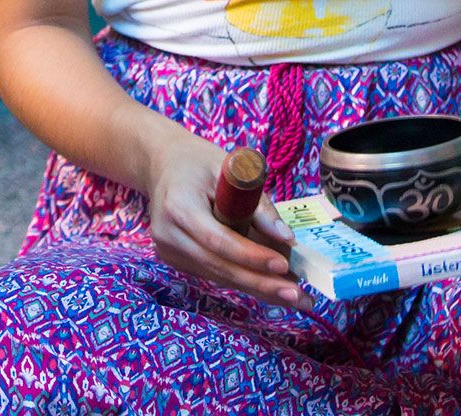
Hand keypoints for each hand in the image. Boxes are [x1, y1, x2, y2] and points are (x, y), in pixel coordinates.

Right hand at [143, 129, 308, 309]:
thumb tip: (286, 238)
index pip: (218, 239)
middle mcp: (168, 233)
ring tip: (294, 297)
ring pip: (218, 276)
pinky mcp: (174, 259)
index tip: (283, 266)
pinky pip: (214, 273)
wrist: (164, 166)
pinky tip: (271, 287)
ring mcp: (168, 250)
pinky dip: (243, 280)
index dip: (251, 256)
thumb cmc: (200, 163)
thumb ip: (258, 204)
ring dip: (257, 288)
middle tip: (297, 295)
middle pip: (218, 266)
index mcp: (179, 205)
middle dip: (260, 282)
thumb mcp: (233, 170)